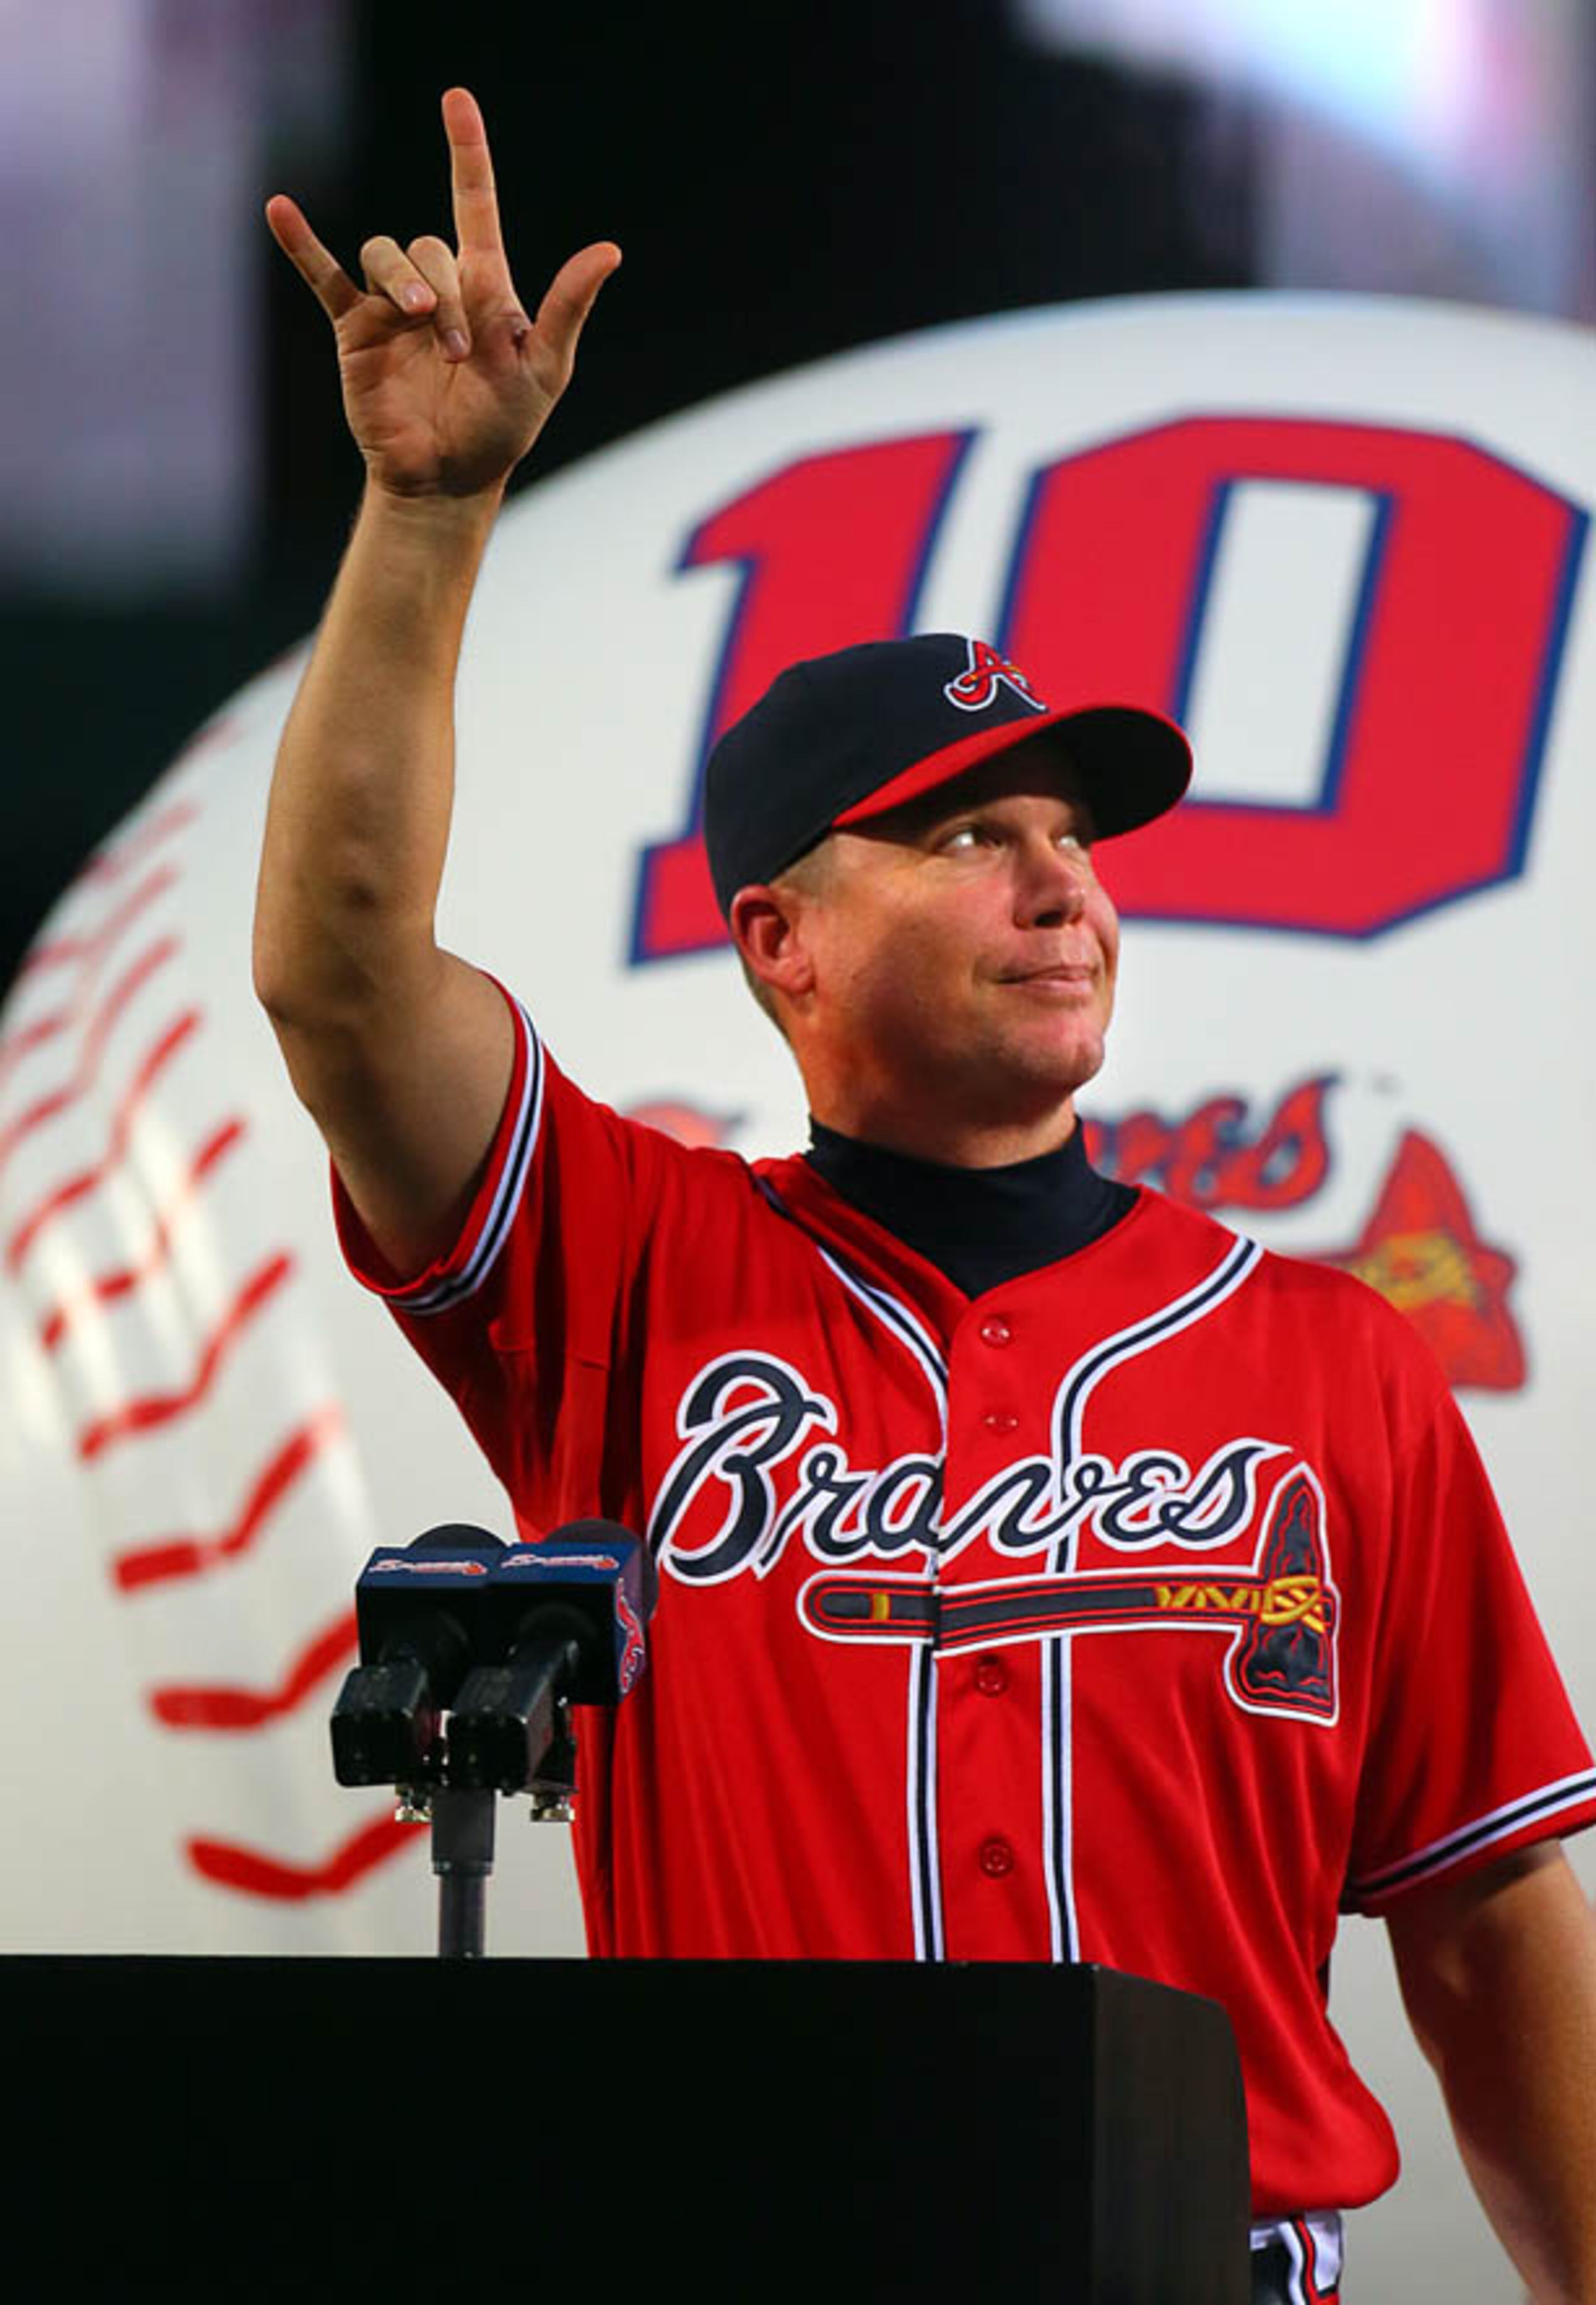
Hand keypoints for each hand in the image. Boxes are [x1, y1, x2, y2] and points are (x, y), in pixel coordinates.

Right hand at [265, 87, 619, 500]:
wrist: (451, 476)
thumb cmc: (503, 426)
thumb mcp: (545, 367)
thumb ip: (568, 307)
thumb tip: (610, 251)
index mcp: (484, 286)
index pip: (475, 204)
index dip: (467, 152)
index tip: (457, 101)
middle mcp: (435, 285)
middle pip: (429, 247)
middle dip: (446, 294)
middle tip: (460, 351)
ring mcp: (391, 306)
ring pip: (385, 254)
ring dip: (405, 285)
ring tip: (422, 326)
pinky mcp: (356, 331)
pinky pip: (324, 277)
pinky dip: (302, 244)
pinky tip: (280, 210)